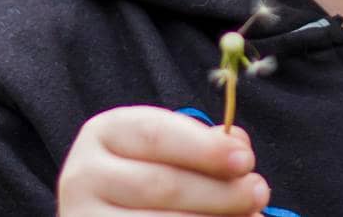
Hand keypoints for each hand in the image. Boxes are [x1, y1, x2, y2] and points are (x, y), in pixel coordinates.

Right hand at [58, 105, 270, 214]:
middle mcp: (83, 175)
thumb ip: (205, 144)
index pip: (155, 135)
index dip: (204, 148)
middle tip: (260, 193)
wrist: (114, 210)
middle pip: (161, 184)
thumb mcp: (172, 148)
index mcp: (105, 132)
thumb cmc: (153, 172)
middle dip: (219, 191)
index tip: (247, 160)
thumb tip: (238, 147)